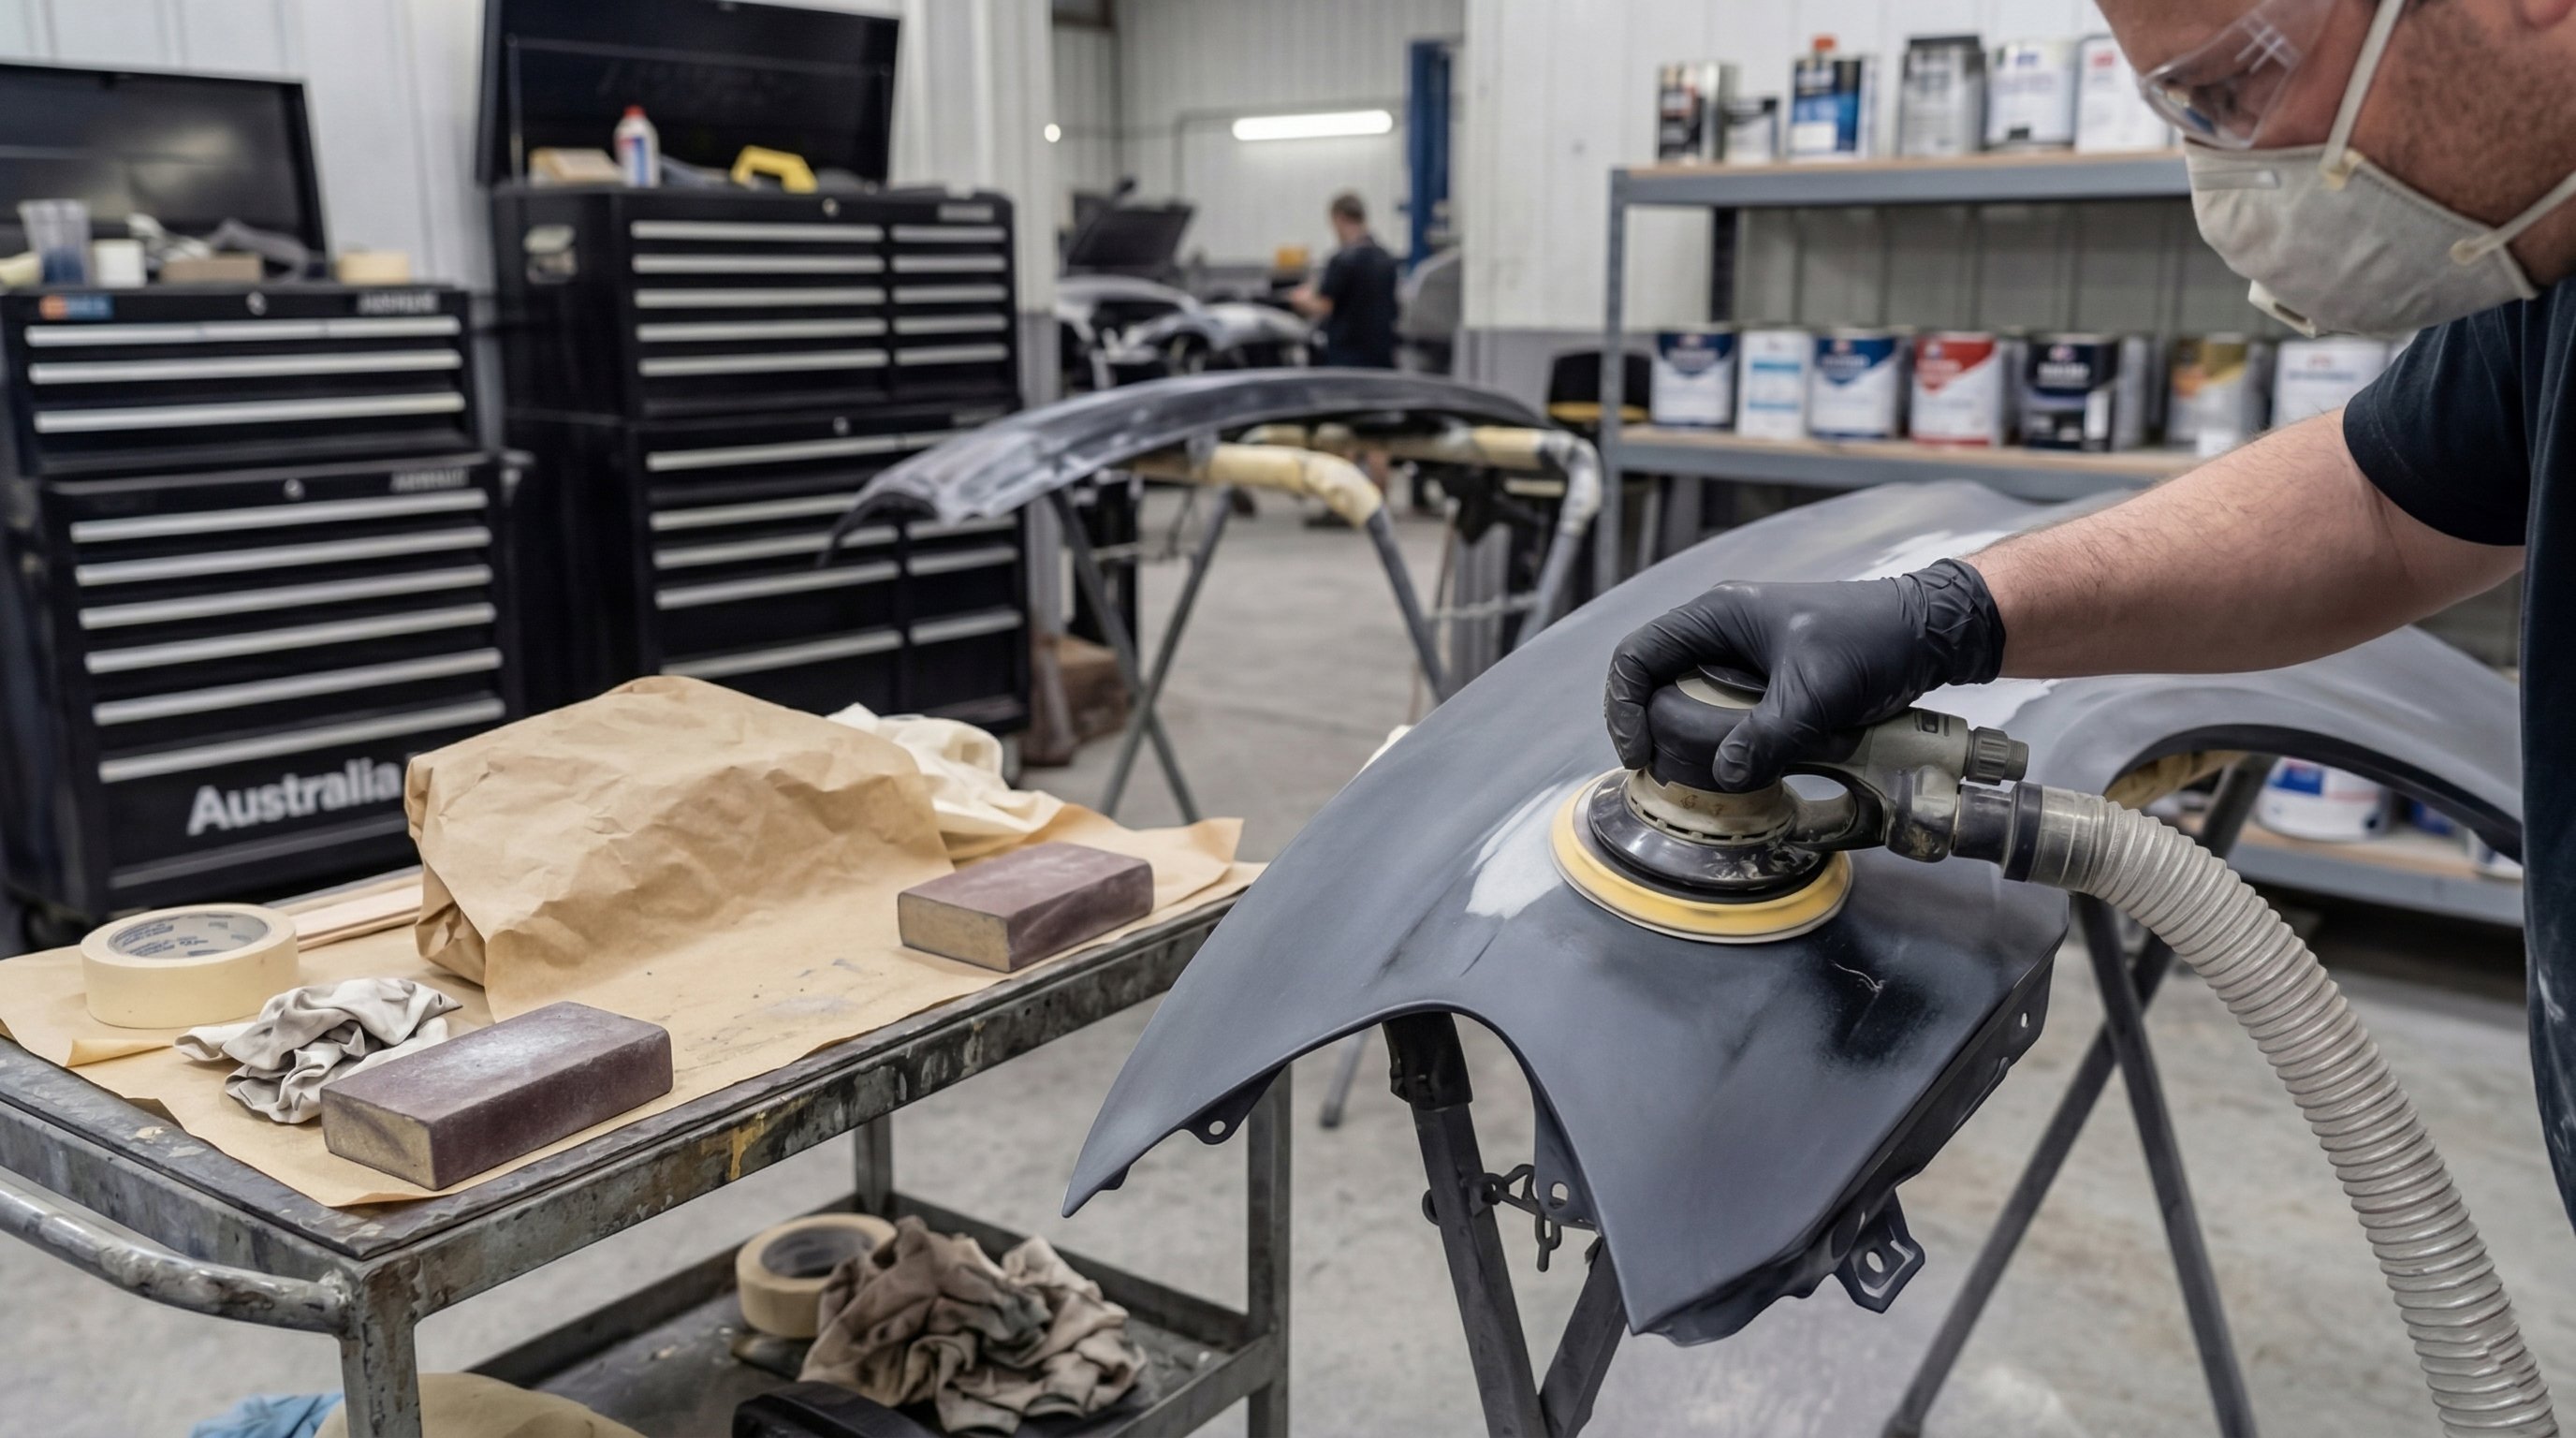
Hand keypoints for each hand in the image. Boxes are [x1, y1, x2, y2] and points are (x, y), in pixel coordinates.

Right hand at [1602, 558, 2005, 789]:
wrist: (1927, 632)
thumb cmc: (1872, 641)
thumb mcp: (1817, 691)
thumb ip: (1768, 733)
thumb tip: (1725, 775)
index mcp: (1717, 615)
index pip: (1638, 655)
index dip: (1623, 705)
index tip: (1638, 751)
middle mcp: (1721, 629)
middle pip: (1656, 678)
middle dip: (1650, 726)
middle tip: (1661, 770)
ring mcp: (1743, 652)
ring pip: (1689, 695)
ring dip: (1685, 735)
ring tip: (1694, 774)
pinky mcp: (1766, 675)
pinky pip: (1723, 707)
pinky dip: (1719, 737)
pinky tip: (1733, 764)